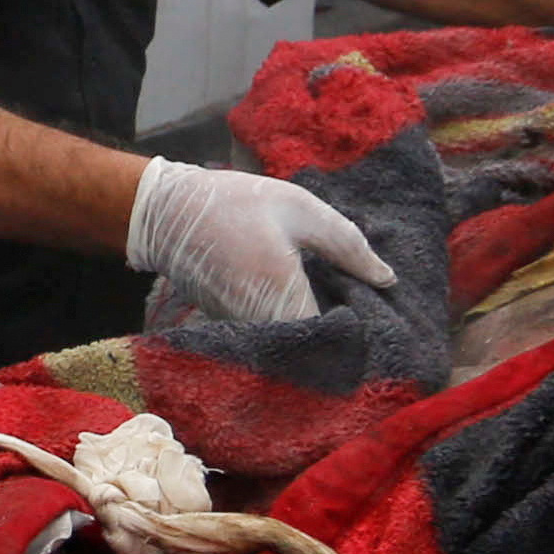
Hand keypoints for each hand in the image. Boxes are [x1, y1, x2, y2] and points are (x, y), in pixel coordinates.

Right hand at [128, 157, 400, 326]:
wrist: (165, 213)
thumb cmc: (235, 204)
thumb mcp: (299, 209)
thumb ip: (347, 245)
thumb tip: (387, 280)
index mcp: (284, 293)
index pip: (335, 339)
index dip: (359, 331)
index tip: (376, 317)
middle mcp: (262, 322)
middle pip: (316, 349)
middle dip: (341, 335)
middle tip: (361, 309)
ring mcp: (244, 329)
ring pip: (294, 344)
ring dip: (316, 330)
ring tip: (336, 302)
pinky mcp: (231, 327)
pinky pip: (274, 335)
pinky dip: (291, 323)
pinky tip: (302, 298)